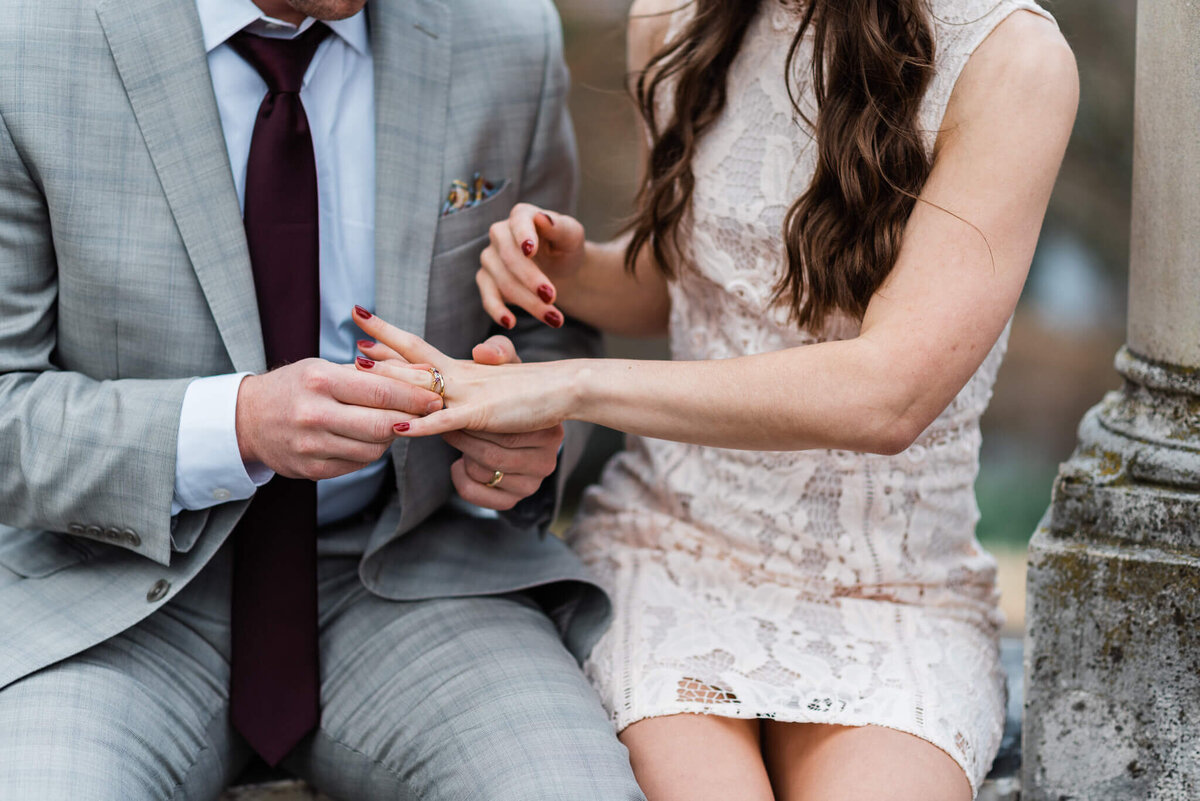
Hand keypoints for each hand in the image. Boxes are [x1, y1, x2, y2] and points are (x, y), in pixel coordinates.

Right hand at [235, 357, 444, 480]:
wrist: (247, 419)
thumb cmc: (295, 386)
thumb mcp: (326, 367)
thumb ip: (374, 372)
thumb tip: (425, 370)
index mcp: (319, 381)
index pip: (380, 391)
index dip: (415, 396)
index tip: (436, 395)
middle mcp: (314, 414)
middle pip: (382, 423)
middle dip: (412, 419)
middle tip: (430, 412)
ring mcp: (311, 446)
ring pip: (374, 447)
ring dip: (393, 436)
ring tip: (397, 422)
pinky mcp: (312, 469)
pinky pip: (358, 463)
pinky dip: (373, 450)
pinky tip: (372, 437)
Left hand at [354, 330, 564, 510]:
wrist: (566, 387)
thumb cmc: (534, 388)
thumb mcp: (497, 384)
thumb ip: (471, 384)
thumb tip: (457, 383)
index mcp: (463, 367)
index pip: (419, 346)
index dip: (389, 333)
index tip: (361, 321)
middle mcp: (462, 374)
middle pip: (413, 358)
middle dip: (381, 351)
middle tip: (350, 341)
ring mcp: (471, 393)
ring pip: (423, 385)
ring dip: (390, 379)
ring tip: (358, 370)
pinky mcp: (483, 414)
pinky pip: (447, 421)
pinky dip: (423, 425)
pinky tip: (400, 429)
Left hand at [448, 335, 563, 510]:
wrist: (523, 429)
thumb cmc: (512, 393)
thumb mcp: (509, 369)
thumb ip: (498, 351)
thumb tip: (482, 352)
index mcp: (549, 430)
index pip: (504, 430)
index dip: (469, 420)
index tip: (444, 408)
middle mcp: (547, 459)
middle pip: (490, 453)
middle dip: (460, 437)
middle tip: (446, 424)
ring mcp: (533, 481)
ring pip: (483, 472)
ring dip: (462, 455)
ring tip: (455, 440)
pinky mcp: (514, 499)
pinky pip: (480, 496)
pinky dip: (462, 481)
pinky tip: (458, 466)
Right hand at [478, 204, 584, 329]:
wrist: (561, 269)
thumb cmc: (566, 248)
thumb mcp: (572, 236)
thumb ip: (559, 226)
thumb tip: (542, 218)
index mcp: (521, 216)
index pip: (519, 223)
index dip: (524, 237)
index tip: (530, 251)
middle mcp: (500, 234)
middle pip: (509, 258)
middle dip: (531, 280)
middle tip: (553, 297)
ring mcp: (490, 258)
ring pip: (503, 282)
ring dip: (528, 302)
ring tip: (555, 319)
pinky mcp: (487, 281)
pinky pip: (487, 297)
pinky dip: (498, 311)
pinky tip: (511, 323)